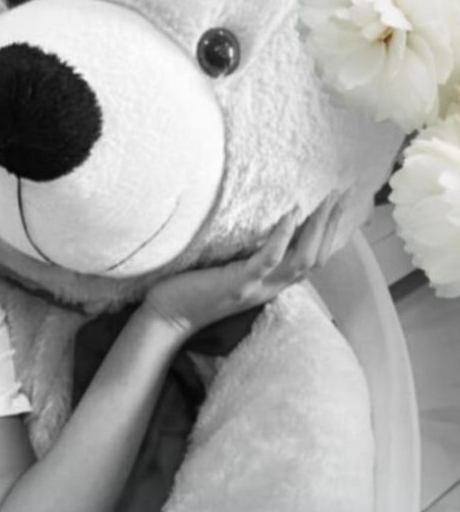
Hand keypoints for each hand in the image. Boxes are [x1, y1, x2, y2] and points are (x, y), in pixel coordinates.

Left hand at [144, 191, 343, 337]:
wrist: (167, 317)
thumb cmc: (192, 288)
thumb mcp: (230, 268)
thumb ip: (250, 254)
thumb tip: (262, 222)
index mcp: (271, 283)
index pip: (313, 258)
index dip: (330, 233)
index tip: (339, 204)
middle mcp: (270, 288)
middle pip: (316, 257)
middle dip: (332, 225)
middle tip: (343, 193)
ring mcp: (256, 288)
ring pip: (301, 260)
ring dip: (316, 229)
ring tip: (324, 201)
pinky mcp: (238, 284)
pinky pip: (268, 261)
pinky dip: (282, 237)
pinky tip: (290, 215)